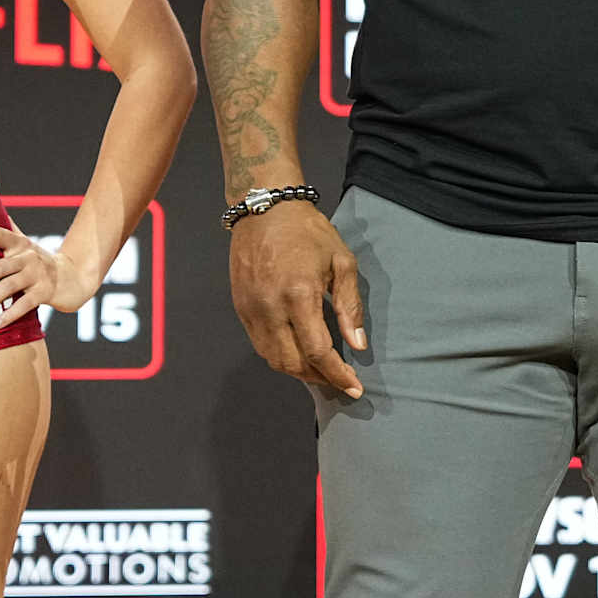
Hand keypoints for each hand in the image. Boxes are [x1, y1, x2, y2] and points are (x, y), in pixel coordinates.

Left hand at [0, 224, 89, 326]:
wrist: (74, 278)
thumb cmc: (40, 263)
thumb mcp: (25, 245)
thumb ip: (7, 232)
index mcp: (19, 244)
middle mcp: (28, 257)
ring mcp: (38, 275)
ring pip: (8, 287)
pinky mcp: (45, 292)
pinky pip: (25, 304)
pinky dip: (10, 314)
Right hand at [229, 200, 366, 397]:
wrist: (265, 210)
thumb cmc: (309, 232)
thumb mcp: (341, 262)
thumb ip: (349, 306)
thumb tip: (356, 344)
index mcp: (299, 295)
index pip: (317, 351)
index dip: (336, 374)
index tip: (354, 387)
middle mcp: (270, 308)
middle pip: (292, 363)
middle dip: (319, 379)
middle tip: (341, 383)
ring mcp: (251, 311)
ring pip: (273, 359)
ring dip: (299, 372)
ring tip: (323, 373)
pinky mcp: (240, 309)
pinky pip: (260, 345)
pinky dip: (280, 357)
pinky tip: (299, 355)